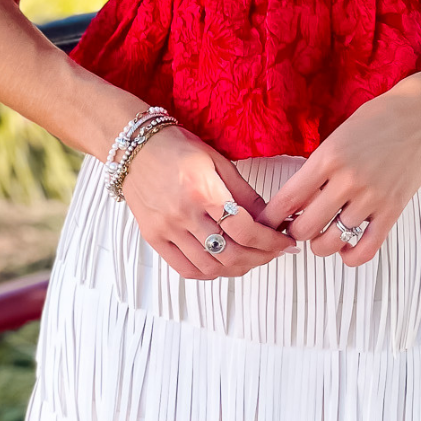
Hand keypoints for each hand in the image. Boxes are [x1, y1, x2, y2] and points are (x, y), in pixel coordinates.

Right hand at [121, 125, 296, 279]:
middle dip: (260, 258)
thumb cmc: (175, 147)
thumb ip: (244, 193)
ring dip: (237, 268)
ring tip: (251, 257)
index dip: (271, 241)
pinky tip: (222, 263)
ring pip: (210, 267)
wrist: (135, 147)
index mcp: (203, 190)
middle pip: (231, 254)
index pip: (245, 229)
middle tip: (273, 252)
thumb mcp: (218, 161)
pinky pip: (185, 269)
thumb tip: (269, 218)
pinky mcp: (154, 238)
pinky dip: (209, 272)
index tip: (285, 243)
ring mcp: (167, 229)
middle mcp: (183, 214)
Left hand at [261, 75, 420, 266]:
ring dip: (321, 244)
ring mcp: (372, 197)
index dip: (271, 218)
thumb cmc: (377, 120)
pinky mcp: (393, 210)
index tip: (266, 223)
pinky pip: (366, 249)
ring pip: (332, 241)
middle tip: (297, 226)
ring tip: (321, 235)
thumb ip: (317, 168)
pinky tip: (345, 248)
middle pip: (305, 227)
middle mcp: (348, 180)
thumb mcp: (337, 136)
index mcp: (328, 157)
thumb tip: (294, 201)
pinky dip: (350, 256)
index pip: (287, 199)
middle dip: (295, 232)